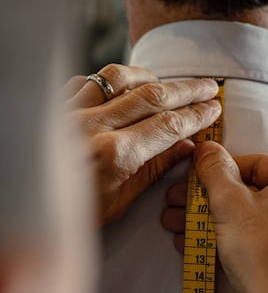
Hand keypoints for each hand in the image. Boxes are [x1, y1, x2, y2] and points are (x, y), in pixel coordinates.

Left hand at [66, 64, 220, 224]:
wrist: (29, 209)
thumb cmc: (72, 214)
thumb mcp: (119, 200)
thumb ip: (153, 169)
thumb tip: (183, 148)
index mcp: (114, 155)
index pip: (168, 126)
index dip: (196, 115)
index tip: (213, 108)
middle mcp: (93, 126)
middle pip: (152, 96)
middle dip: (186, 89)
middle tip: (208, 86)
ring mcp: (72, 112)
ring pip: (120, 78)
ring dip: (151, 77)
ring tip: (169, 84)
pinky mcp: (56, 106)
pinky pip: (89, 80)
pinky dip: (112, 80)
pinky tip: (125, 86)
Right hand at [162, 142, 267, 292]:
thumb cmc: (262, 254)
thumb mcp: (231, 205)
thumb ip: (215, 170)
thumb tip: (206, 147)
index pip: (253, 163)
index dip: (216, 170)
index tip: (188, 180)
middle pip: (248, 192)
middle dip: (205, 199)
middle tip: (174, 202)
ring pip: (247, 217)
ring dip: (208, 219)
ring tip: (173, 223)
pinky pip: (254, 238)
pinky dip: (225, 237)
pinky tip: (190, 243)